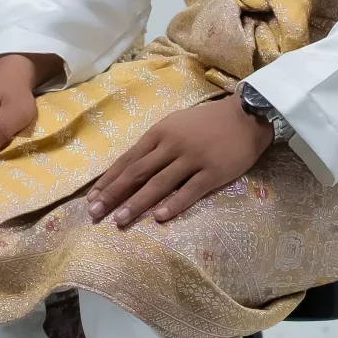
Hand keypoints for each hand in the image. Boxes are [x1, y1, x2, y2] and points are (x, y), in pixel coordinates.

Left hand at [86, 95, 271, 226]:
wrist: (245, 116)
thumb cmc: (206, 122)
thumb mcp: (174, 125)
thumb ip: (154, 145)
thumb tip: (129, 168)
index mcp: (159, 133)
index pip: (128, 160)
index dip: (109, 180)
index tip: (92, 197)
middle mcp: (171, 145)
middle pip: (137, 173)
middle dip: (114, 194)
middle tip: (95, 213)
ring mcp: (192, 159)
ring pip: (158, 184)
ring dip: (137, 203)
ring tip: (120, 220)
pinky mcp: (212, 172)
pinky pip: (189, 191)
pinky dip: (173, 204)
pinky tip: (159, 218)